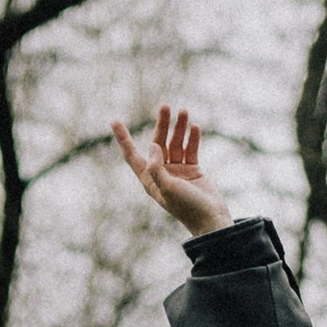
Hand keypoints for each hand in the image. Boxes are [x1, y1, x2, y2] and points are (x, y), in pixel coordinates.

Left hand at [112, 102, 232, 240]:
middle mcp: (161, 173)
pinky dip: (193, 138)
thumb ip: (158, 167)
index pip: (133, 155)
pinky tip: (195, 127)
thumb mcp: (168, 188)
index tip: (115, 121)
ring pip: (176, 144)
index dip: (123, 139)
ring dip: (179, 128)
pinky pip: (190, 149)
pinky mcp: (192, 170)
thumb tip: (153, 145)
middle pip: (158, 143)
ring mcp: (177, 171)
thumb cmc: (188, 208)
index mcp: (150, 180)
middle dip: (162, 125)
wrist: (211, 219)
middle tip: (166, 106)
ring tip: (184, 112)